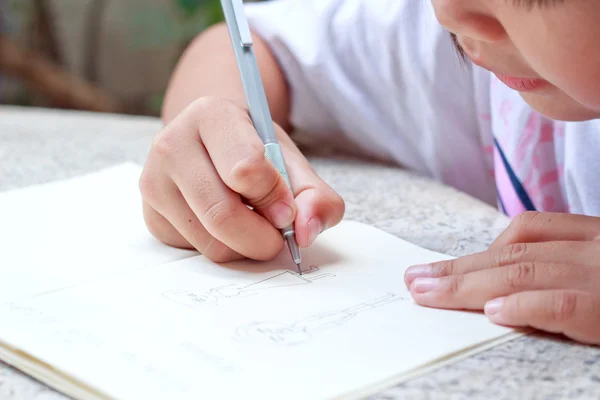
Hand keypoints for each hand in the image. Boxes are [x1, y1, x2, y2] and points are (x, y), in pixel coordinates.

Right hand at [139, 97, 343, 261]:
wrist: (211, 145)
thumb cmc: (253, 150)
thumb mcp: (290, 161)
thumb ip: (314, 194)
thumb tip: (306, 232)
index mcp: (211, 115)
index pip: (245, 169)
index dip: (274, 198)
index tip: (286, 209)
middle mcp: (171, 144)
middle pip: (223, 215)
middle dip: (262, 237)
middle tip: (277, 234)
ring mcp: (154, 182)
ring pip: (211, 243)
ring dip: (245, 246)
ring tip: (252, 222)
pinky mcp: (151, 215)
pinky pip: (197, 252)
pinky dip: (224, 248)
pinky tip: (226, 226)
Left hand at [404, 212, 599, 344]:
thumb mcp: (597, 269)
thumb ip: (560, 265)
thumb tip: (498, 288)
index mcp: (593, 237)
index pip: (528, 229)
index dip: (480, 250)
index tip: (441, 267)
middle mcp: (593, 250)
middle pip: (513, 254)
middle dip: (458, 269)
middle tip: (415, 280)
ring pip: (523, 273)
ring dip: (469, 285)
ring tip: (429, 295)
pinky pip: (560, 304)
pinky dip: (522, 306)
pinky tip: (491, 312)